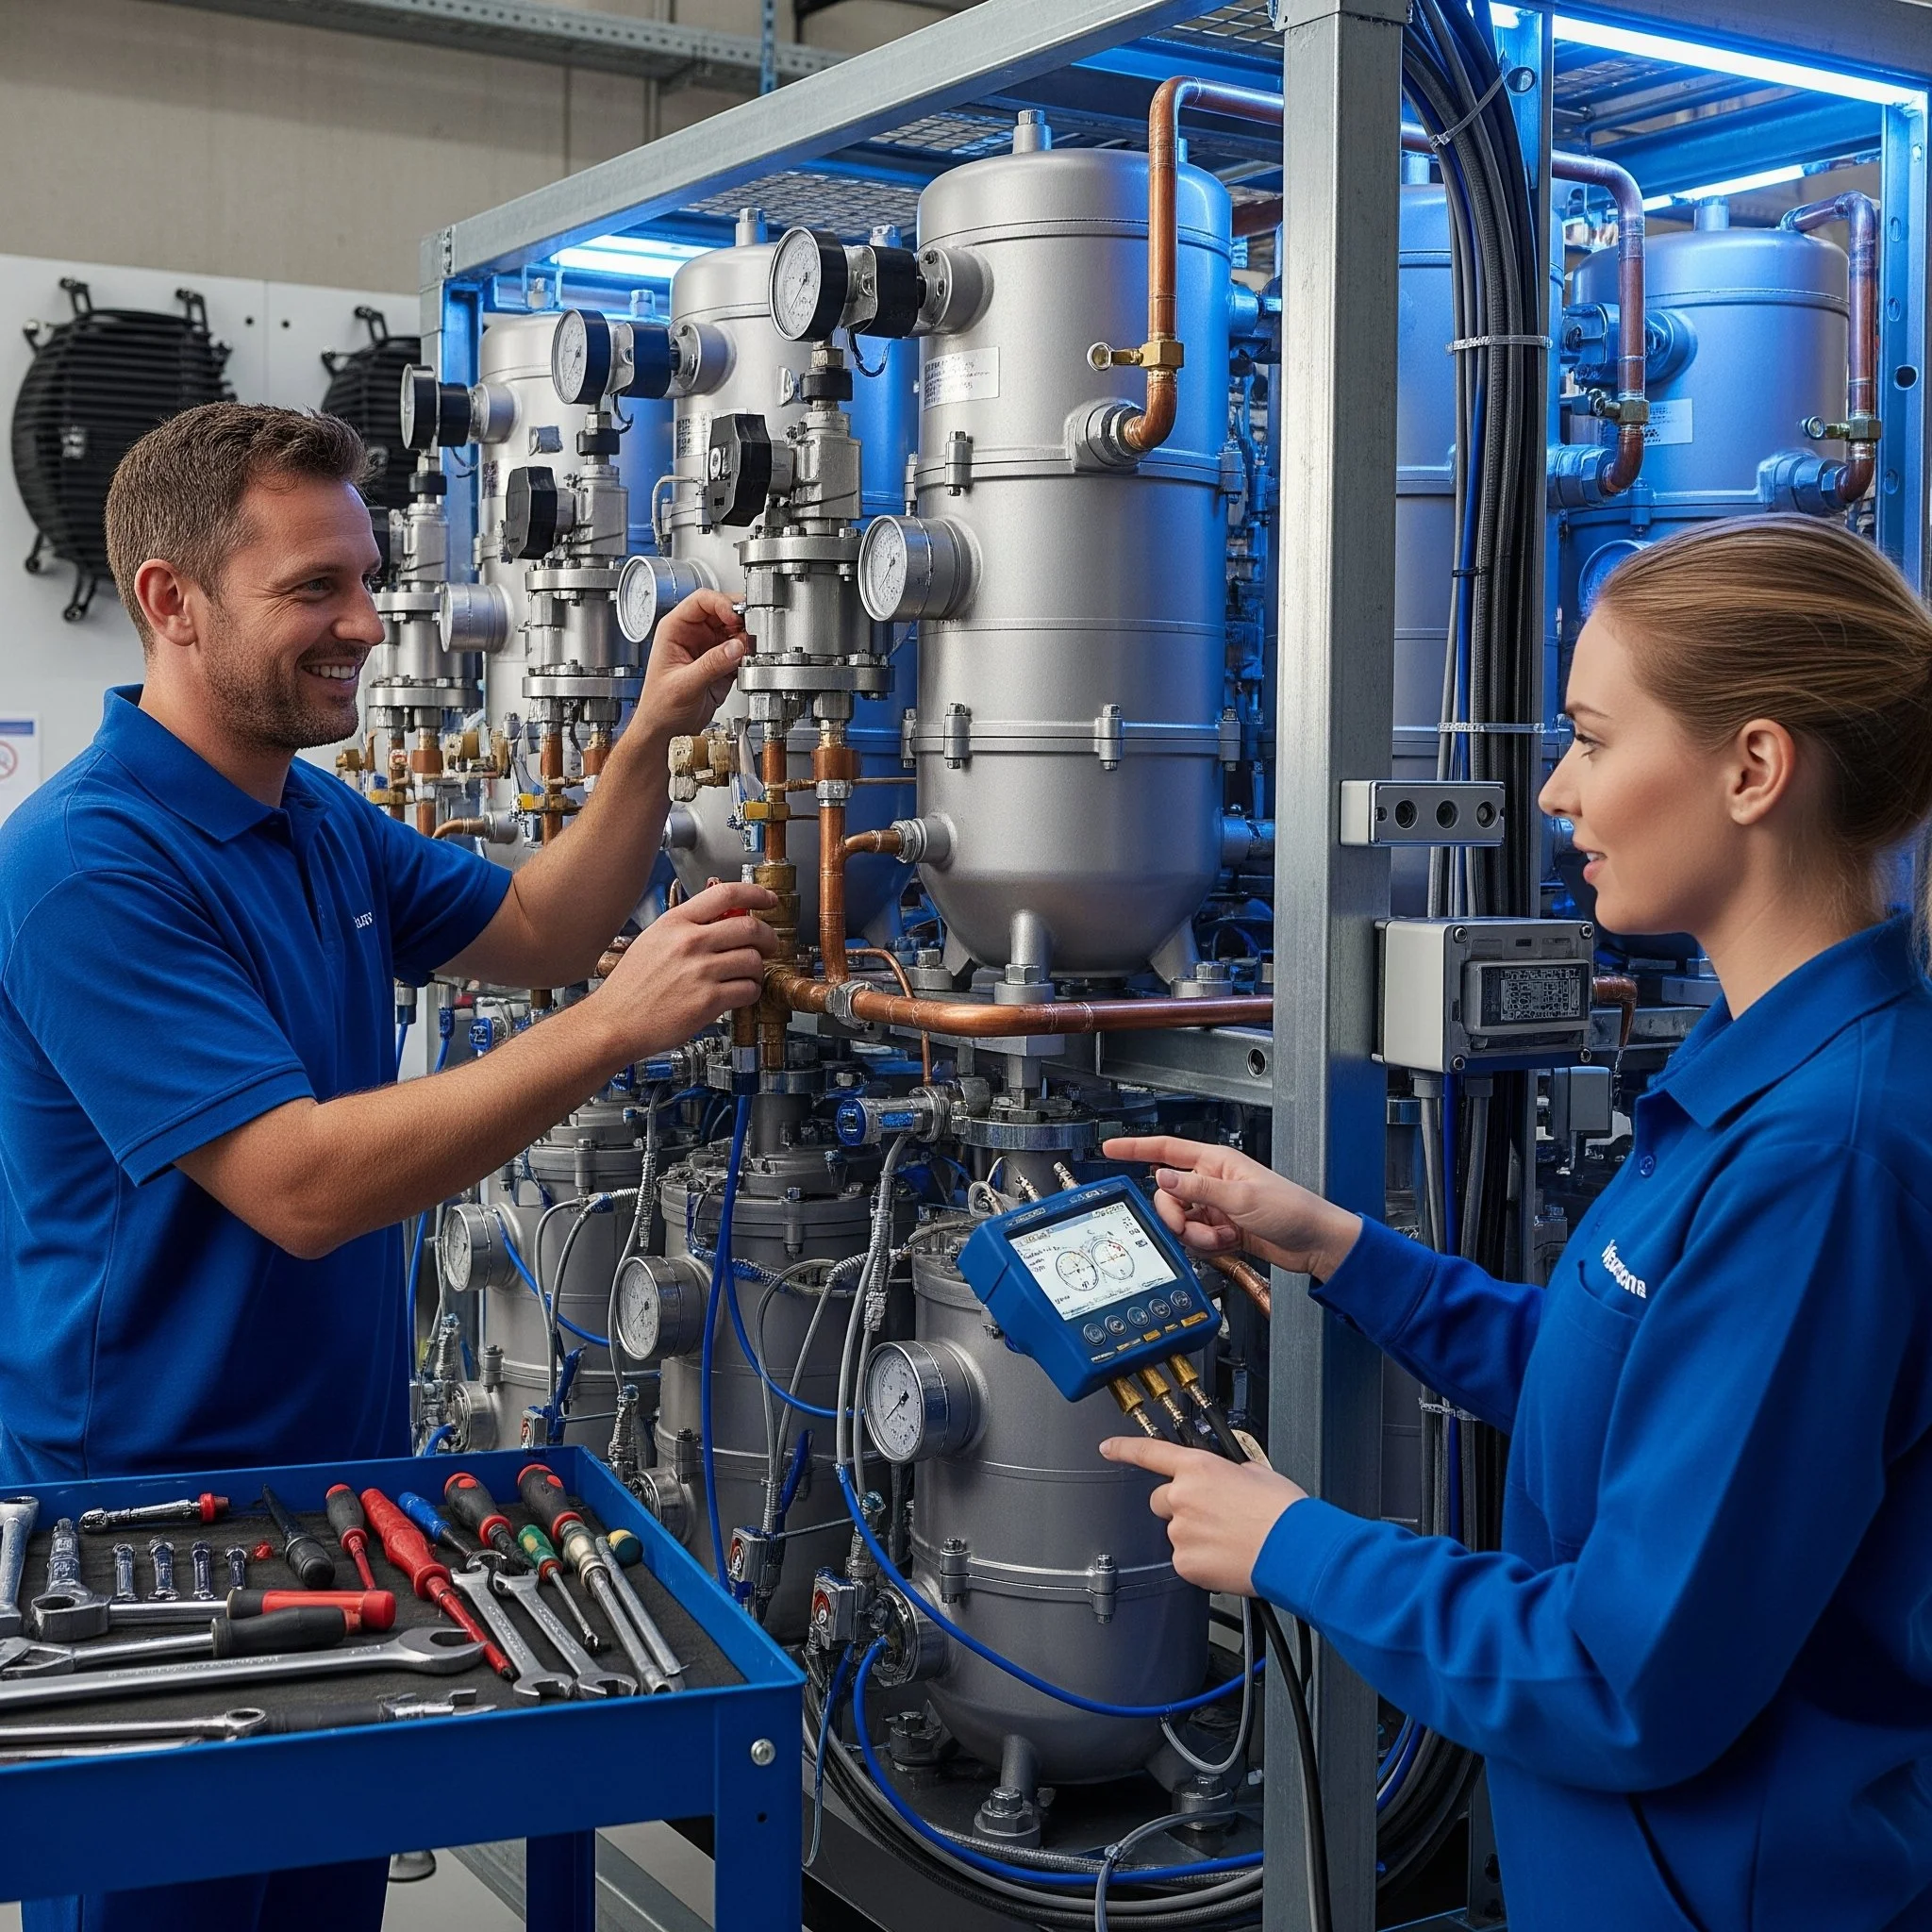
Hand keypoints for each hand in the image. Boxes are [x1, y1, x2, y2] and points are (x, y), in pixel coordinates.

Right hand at [592, 880, 775, 1055]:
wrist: (614, 1022)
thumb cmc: (630, 987)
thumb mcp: (653, 941)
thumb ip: (686, 927)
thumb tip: (722, 919)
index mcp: (675, 922)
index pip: (725, 894)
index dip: (756, 894)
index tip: (769, 899)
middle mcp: (689, 942)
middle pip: (749, 927)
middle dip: (768, 937)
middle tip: (769, 945)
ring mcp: (700, 971)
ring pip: (753, 961)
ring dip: (758, 969)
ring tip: (747, 976)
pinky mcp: (708, 1001)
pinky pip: (749, 990)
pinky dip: (751, 992)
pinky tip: (739, 994)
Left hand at [636, 590, 747, 741]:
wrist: (666, 732)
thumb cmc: (660, 708)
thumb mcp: (684, 684)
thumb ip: (711, 664)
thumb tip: (735, 647)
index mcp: (675, 630)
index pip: (702, 601)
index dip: (722, 604)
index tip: (735, 618)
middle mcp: (694, 635)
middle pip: (724, 612)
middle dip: (741, 620)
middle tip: (752, 632)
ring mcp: (709, 649)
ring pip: (736, 631)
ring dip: (747, 639)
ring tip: (750, 652)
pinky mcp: (722, 665)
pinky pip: (741, 652)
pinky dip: (749, 656)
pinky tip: (748, 665)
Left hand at [1100, 1435, 1307, 1595]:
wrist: (1295, 1548)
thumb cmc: (1282, 1511)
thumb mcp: (1254, 1472)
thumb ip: (1226, 1471)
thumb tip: (1223, 1477)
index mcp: (1198, 1467)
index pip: (1149, 1452)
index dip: (1124, 1448)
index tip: (1108, 1447)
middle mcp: (1182, 1496)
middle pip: (1161, 1500)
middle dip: (1180, 1507)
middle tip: (1211, 1516)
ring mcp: (1181, 1531)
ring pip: (1176, 1532)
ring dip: (1194, 1535)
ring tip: (1228, 1539)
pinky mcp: (1185, 1563)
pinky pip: (1185, 1560)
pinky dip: (1200, 1560)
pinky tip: (1226, 1557)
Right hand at [1101, 1136, 1361, 1280]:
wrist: (1314, 1242)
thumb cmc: (1291, 1209)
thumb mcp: (1240, 1197)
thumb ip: (1197, 1189)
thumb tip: (1162, 1178)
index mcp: (1215, 1162)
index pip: (1167, 1150)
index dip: (1136, 1148)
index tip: (1111, 1149)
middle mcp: (1211, 1182)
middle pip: (1168, 1196)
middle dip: (1175, 1217)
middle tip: (1192, 1227)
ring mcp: (1215, 1207)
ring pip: (1180, 1222)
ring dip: (1196, 1236)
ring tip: (1223, 1237)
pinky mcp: (1221, 1230)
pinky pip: (1196, 1239)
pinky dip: (1208, 1246)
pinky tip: (1229, 1243)